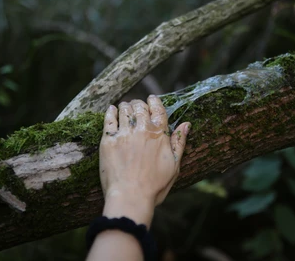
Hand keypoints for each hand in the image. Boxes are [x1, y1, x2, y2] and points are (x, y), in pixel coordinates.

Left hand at [99, 95, 190, 225]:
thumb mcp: (174, 165)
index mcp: (159, 134)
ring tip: (125, 107)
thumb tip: (186, 124)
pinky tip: (112, 109)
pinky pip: (108, 119)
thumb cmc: (154, 185)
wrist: (130, 197)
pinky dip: (111, 111)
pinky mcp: (108, 141)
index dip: (154, 101)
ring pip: (124, 110)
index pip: (158, 109)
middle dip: (139, 104)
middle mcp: (141, 130)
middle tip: (137, 105)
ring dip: (126, 106)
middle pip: (140, 107)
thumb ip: (179, 142)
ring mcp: (124, 134)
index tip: (152, 98)